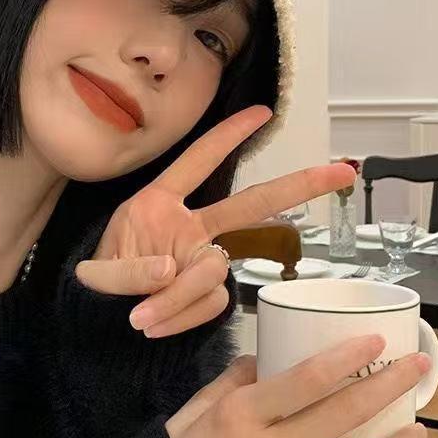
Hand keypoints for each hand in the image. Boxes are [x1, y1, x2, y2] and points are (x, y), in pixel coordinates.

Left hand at [73, 105, 357, 337]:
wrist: (100, 320)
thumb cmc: (97, 282)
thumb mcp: (96, 272)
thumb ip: (126, 273)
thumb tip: (169, 271)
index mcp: (159, 203)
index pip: (197, 162)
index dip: (228, 137)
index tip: (262, 113)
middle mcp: (189, 227)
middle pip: (249, 205)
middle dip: (296, 187)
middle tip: (341, 171)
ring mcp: (201, 260)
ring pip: (215, 272)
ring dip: (181, 296)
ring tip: (141, 317)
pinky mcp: (207, 293)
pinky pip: (211, 302)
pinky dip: (183, 315)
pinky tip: (154, 324)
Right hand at [163, 335, 433, 437]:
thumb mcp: (199, 406)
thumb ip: (235, 378)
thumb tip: (270, 353)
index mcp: (241, 414)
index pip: (304, 380)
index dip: (345, 358)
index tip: (375, 341)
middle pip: (341, 415)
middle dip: (386, 386)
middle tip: (416, 365)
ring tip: (420, 427)